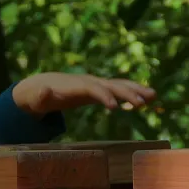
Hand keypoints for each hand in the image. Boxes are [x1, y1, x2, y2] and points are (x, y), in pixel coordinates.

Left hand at [12, 73, 156, 116]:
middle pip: (110, 85)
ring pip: (118, 85)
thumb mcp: (35, 98)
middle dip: (126, 93)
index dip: (103, 96)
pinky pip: (118, 90)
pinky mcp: (99, 90)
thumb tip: (44, 89)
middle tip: (142, 102)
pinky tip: (146, 99)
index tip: (115, 107)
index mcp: (75, 85)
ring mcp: (95, 84)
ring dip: (135, 90)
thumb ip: (40, 95)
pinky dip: (132, 93)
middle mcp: (89, 82)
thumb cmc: (37, 96)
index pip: (92, 89)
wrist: (41, 85)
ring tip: (153, 96)